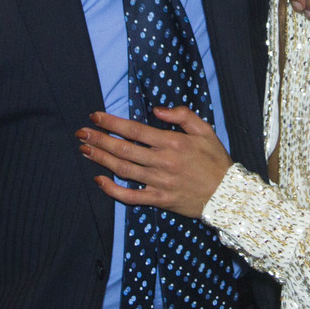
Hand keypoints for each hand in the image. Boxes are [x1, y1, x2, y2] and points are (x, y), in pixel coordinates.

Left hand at [76, 107, 232, 217]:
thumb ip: (182, 115)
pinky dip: (113, 189)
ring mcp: (159, 182)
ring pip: (123, 169)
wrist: (228, 194)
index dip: (112, 122)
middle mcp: (162, 161)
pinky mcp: (159, 199)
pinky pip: (131, 196)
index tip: (95, 116)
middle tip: (81, 133)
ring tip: (84, 150)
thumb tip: (157, 109)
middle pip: (123, 149)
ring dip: (101, 159)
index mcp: (172, 142)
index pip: (134, 130)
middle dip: (99, 139)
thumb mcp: (205, 130)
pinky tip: (99, 180)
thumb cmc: (216, 160)